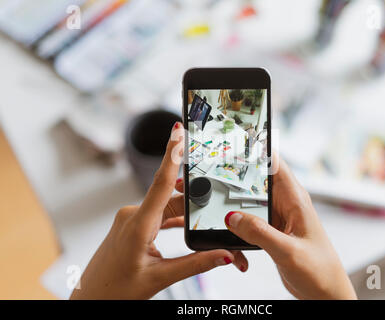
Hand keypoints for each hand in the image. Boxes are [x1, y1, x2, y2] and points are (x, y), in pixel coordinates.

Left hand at [70, 122, 246, 299]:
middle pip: (172, 198)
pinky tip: (186, 224)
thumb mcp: (159, 278)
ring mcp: (131, 219)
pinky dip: (173, 218)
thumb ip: (195, 264)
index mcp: (138, 225)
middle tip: (218, 200)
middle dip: (196, 199)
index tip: (178, 132)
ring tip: (204, 220)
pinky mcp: (131, 224)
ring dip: (185, 212)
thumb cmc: (116, 291)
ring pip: (166, 207)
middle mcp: (133, 215)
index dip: (172, 154)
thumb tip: (224, 255)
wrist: (92, 301)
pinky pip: (158, 214)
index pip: (161, 183)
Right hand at [224, 157, 356, 299]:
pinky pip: (247, 221)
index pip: (274, 162)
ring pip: (248, 200)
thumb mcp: (288, 251)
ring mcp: (275, 217)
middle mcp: (285, 204)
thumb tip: (232, 218)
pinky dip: (237, 228)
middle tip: (212, 177)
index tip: (233, 142)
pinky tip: (235, 243)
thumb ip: (260, 233)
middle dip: (234, 177)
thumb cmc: (320, 271)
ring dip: (233, 206)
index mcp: (295, 199)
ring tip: (217, 211)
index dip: (256, 148)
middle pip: (255, 179)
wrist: (324, 294)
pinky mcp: (269, 231)